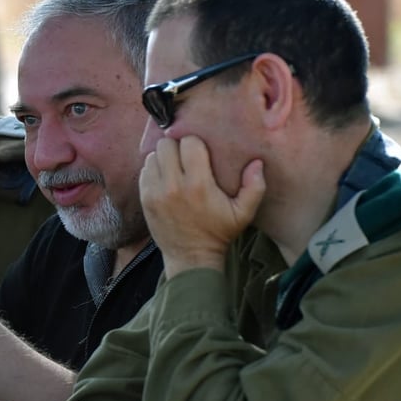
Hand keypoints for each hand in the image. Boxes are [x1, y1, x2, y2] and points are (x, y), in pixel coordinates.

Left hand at [139, 135, 264, 276]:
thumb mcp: (243, 213)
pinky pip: (144, 171)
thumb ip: (254, 187)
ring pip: (152, 156)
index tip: (201, 153)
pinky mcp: (144, 199)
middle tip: (185, 157)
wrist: (191, 257)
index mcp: (199, 184)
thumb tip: (257, 163)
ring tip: (174, 167)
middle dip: (177, 147)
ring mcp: (155, 192)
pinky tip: (164, 178)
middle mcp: (173, 185)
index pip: (189, 143)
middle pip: (167, 145)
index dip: (195, 144)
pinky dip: (153, 170)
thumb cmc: (219, 233)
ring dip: (163, 158)